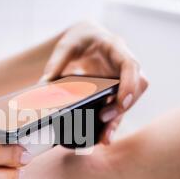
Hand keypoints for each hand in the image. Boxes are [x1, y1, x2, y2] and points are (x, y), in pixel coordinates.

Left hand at [41, 21, 148, 142]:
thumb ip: (57, 63)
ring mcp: (122, 81)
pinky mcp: (115, 93)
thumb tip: (44, 86)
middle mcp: (123, 66)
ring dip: (117, 121)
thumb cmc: (81, 39)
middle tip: (104, 119)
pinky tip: (102, 137)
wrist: (87, 39)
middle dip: (122, 106)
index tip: (122, 101)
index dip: (130, 84)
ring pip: (127, 103)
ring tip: (104, 139)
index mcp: (115, 48)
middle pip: (136, 88)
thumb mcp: (67, 44)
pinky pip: (116, 109)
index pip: (131, 66)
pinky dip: (110, 124)